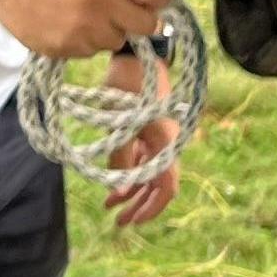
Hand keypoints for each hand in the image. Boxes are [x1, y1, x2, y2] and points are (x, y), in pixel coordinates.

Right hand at [0, 0, 172, 57]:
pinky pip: (93, 50)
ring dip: (110, 30)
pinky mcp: (67, 46)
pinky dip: (86, 40)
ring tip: (86, 12)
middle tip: (119, 7)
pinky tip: (68, 22)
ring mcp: (82, 25)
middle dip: (137, 17)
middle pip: (147, 23)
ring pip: (119, 40)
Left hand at [99, 53, 180, 226]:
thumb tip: (117, 188)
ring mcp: (160, 138)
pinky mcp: (151, 129)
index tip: (133, 221)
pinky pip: (144, 159)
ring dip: (132, 190)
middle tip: (118, 221)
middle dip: (138, 205)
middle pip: (158, 185)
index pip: (166, 188)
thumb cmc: (127, 85)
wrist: (135, 54)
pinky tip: (113, 181)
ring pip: (149, 174)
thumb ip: (120, 156)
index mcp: (166, 145)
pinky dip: (131, 171)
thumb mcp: (119, 123)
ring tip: (109, 205)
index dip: (151, 208)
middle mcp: (167, 145)